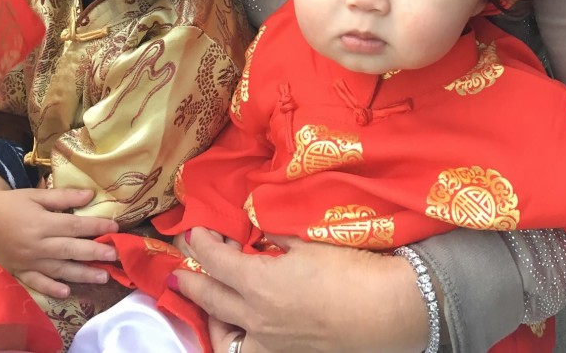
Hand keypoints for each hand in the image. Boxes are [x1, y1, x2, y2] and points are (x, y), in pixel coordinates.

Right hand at [0, 175, 118, 298]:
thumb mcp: (37, 195)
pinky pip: (37, 283)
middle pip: (71, 250)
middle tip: (115, 256)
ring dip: (82, 274)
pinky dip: (51, 288)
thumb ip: (63, 197)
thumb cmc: (12, 203)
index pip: (75, 226)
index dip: (96, 226)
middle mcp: (37, 244)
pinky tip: (66, 292)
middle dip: (95, 253)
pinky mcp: (19, 271)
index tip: (115, 228)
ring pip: (59, 269)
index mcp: (42, 223)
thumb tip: (90, 195)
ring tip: (102, 277)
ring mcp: (28, 261)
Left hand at [176, 228, 428, 352]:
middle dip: (190, 281)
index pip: (214, 261)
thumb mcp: (307, 241)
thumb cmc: (348, 269)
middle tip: (180, 269)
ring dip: (210, 317)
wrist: (385, 311)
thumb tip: (258, 225)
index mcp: (257, 284)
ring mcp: (270, 342)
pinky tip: (243, 331)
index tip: (196, 230)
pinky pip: (249, 351)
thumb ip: (276, 234)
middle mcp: (255, 318)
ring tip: (207, 305)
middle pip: (209, 299)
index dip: (201, 243)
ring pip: (224, 336)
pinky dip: (238, 340)